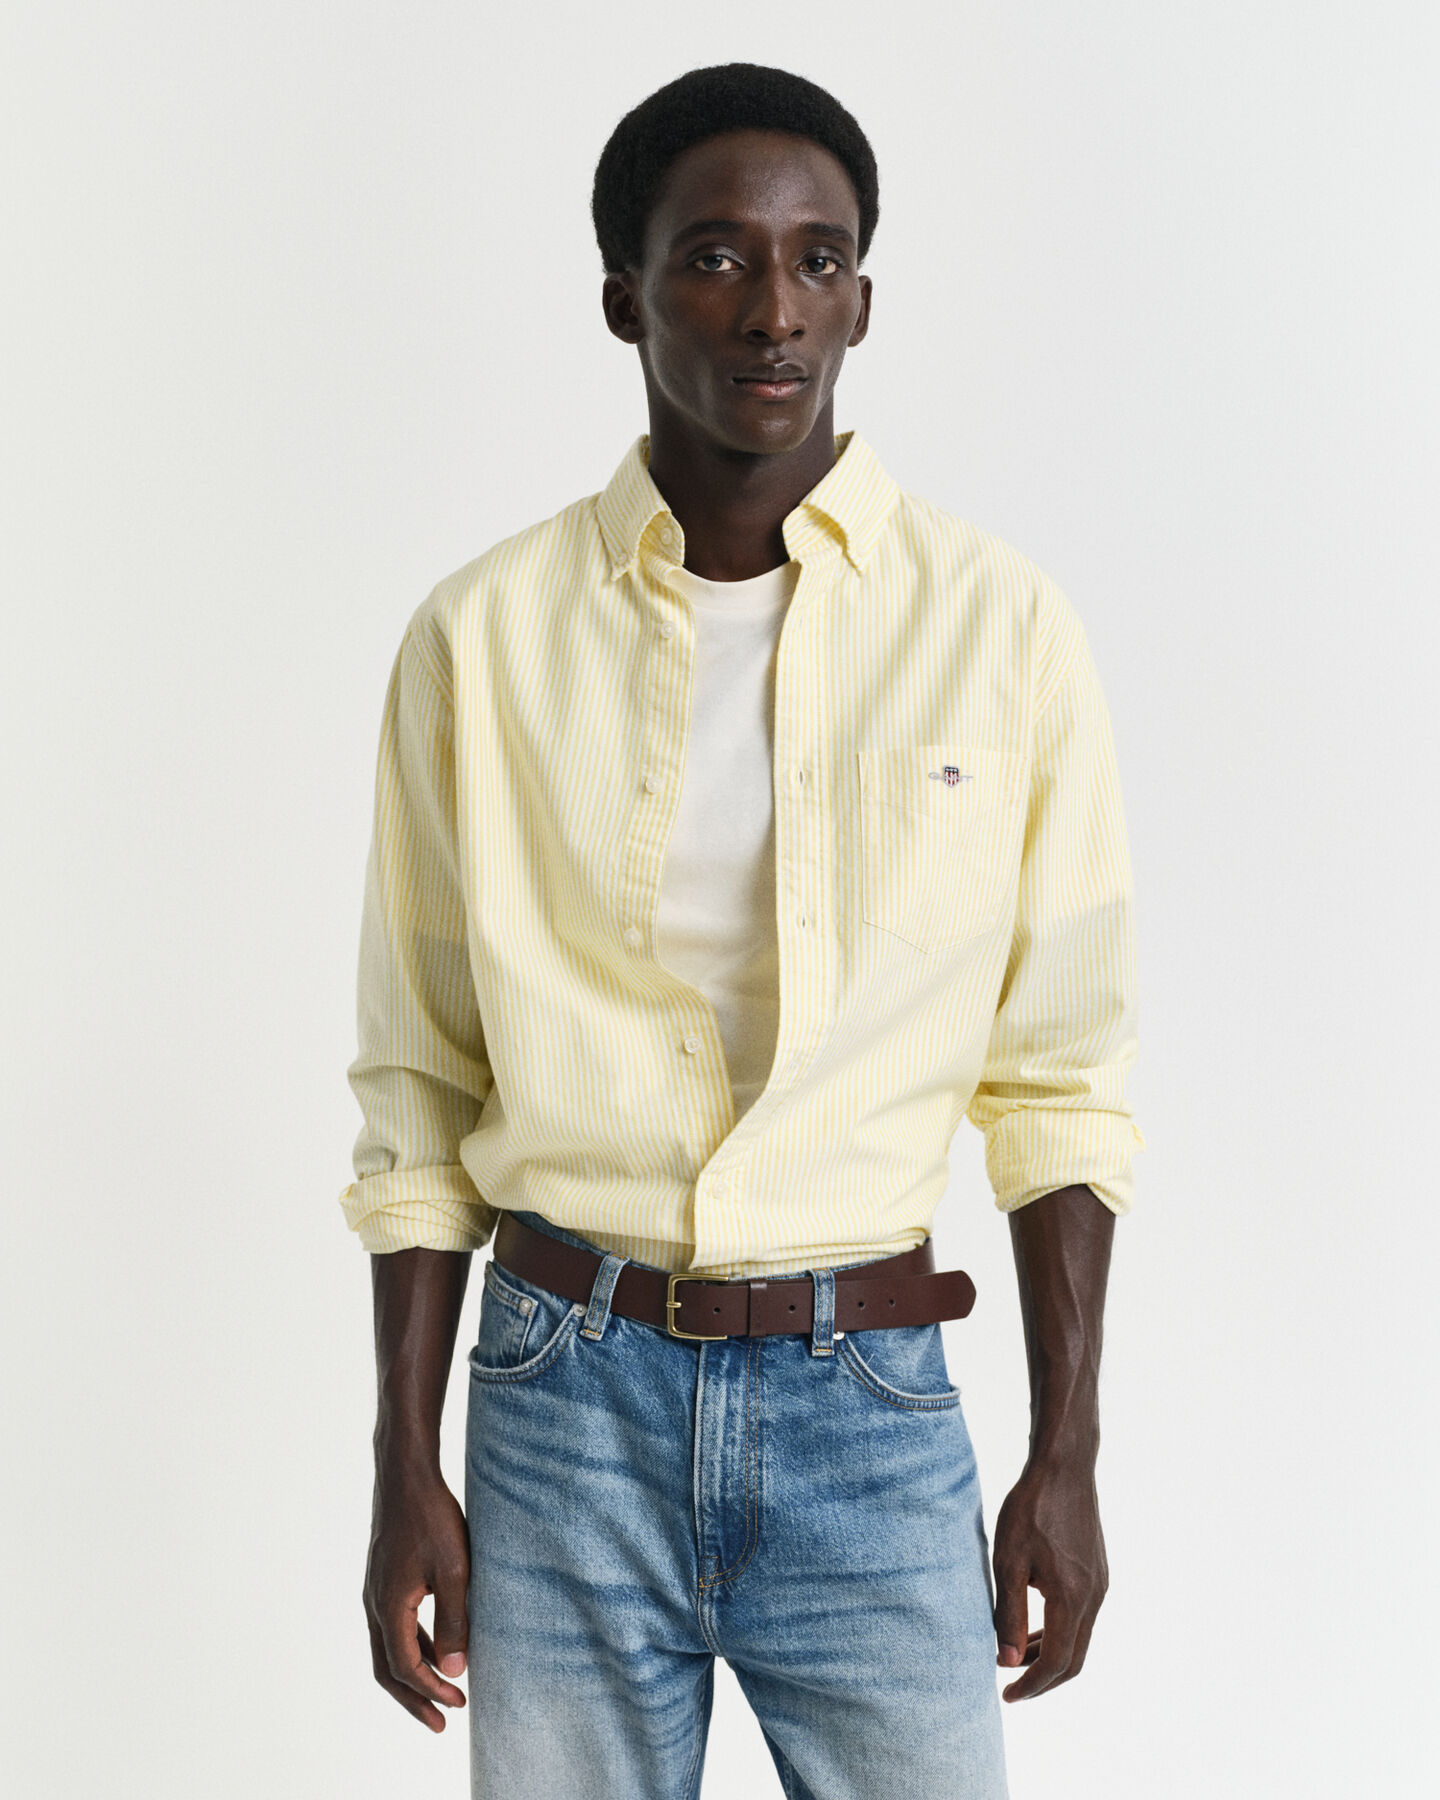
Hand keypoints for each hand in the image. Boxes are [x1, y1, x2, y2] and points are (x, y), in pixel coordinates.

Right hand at [363, 1461, 470, 1731]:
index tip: (460, 1703)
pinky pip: (393, 1626)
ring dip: (414, 1674)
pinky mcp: (384, 1578)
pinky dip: (413, 1646)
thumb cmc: (432, 1517)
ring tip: (443, 1690)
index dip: (431, 1690)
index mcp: (389, 1607)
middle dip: (414, 1699)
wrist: (406, 1475)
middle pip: (387, 1669)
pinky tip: (437, 1646)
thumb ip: (454, 1620)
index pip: (405, 1667)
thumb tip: (456, 1670)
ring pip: (388, 1648)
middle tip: (440, 1723)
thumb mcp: (453, 1569)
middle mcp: (375, 1604)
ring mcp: (376, 1591)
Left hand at [991, 1458, 1108, 1701]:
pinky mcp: (1098, 1571)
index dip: (1031, 1685)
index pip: (1057, 1662)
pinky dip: (1060, 1630)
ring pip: (1079, 1637)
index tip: (1007, 1696)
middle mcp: (1094, 1597)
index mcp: (1073, 1599)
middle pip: (1074, 1659)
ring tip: (1016, 1655)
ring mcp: (1100, 1584)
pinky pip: (1083, 1616)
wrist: (1064, 1467)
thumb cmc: (1030, 1510)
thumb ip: (1009, 1615)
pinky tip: (1034, 1621)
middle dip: (1043, 1678)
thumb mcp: (1009, 1562)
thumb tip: (1008, 1662)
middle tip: (1011, 1685)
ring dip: (1050, 1653)